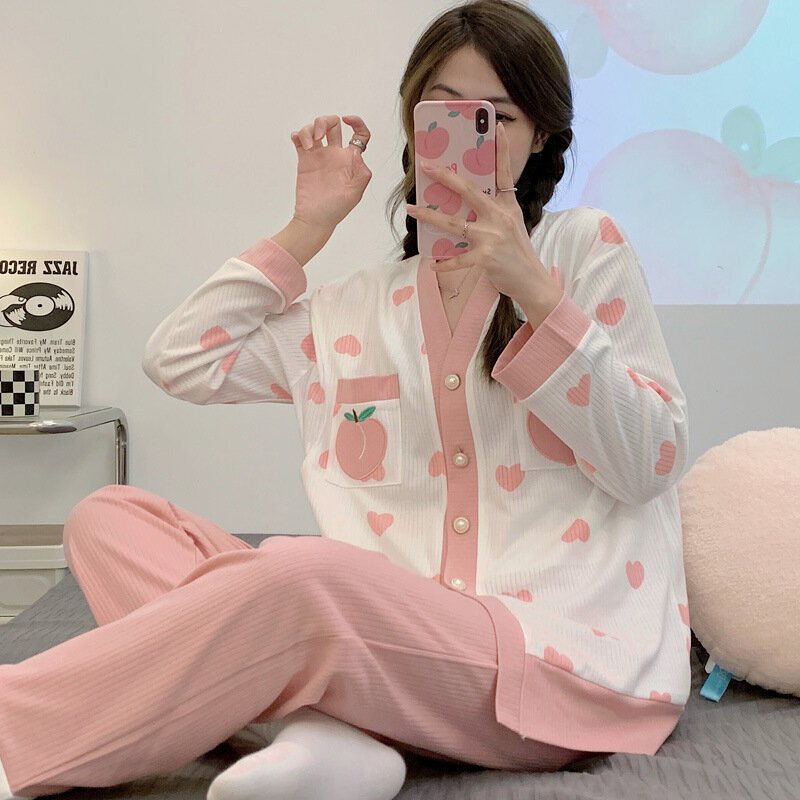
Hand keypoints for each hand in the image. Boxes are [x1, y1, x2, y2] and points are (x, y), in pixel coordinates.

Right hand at [289, 115, 372, 231]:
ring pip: (315, 130)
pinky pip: (300, 140)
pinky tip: (298, 140)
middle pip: (332, 125)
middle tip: (318, 136)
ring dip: (309, 130)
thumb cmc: (336, 209)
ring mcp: (319, 156)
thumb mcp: (355, 193)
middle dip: (324, 122)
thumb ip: (361, 173)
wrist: (314, 219)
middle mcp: (335, 155)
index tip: (347, 119)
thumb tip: (357, 154)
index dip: (357, 123)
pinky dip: (298, 135)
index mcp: (350, 160)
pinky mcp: (305, 160)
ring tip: (307, 145)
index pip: (359, 135)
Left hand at [406, 122, 555, 303]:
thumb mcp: (512, 224)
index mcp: (508, 206)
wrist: (531, 281)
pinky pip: (458, 259)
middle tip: (426, 167)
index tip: (498, 127)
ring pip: (454, 223)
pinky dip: (445, 262)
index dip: (502, 149)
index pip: (504, 173)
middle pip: (469, 191)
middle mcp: (501, 217)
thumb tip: (465, 205)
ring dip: (430, 216)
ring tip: (412, 210)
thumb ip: (494, 212)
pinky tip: (433, 262)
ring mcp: (493, 237)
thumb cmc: (518, 252)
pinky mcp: (486, 258)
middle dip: (445, 178)